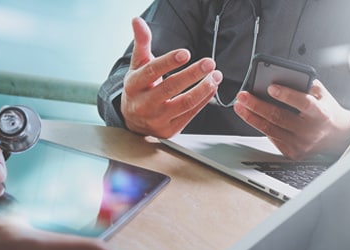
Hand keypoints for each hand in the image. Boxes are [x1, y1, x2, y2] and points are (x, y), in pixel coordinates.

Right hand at [121, 17, 222, 137]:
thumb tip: (137, 21)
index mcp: (134, 85)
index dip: (169, 61)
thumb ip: (141, 43)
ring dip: (204, 88)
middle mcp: (144, 104)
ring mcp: (157, 119)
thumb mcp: (137, 66)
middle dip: (193, 74)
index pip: (152, 71)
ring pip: (185, 103)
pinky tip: (211, 88)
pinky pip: (191, 113)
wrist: (133, 121)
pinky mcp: (170, 129)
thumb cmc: (139, 89)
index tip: (186, 53)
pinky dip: (204, 100)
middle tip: (209, 63)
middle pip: (171, 87)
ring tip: (216, 75)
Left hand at [234, 80, 349, 158]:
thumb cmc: (326, 111)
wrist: (337, 136)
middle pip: (279, 117)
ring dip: (251, 117)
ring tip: (240, 106)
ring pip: (270, 130)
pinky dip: (260, 126)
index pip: (303, 103)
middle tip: (243, 96)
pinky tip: (251, 116)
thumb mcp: (322, 95)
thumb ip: (304, 85)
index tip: (270, 87)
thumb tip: (279, 78)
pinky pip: (272, 138)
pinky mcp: (293, 153)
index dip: (286, 95)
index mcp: (321, 114)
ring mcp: (301, 145)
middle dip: (257, 105)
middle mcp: (311, 131)